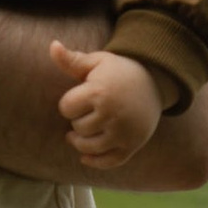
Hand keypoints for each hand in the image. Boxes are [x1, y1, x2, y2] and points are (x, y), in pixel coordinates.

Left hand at [50, 41, 165, 172]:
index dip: (69, 104)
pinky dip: (95, 161)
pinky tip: (85, 156)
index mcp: (99, 92)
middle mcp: (111, 114)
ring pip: (89, 147)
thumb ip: (72, 59)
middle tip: (86, 114)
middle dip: (78, 121)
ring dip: (80, 142)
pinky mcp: (132, 145)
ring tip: (78, 135)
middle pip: (77, 128)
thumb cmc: (119, 71)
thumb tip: (52, 45)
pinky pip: (109, 162)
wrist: (155, 82)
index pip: (67, 108)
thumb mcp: (97, 62)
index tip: (79, 99)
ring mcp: (123, 132)